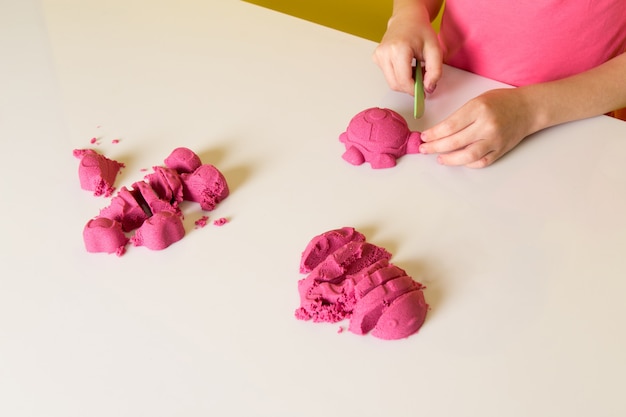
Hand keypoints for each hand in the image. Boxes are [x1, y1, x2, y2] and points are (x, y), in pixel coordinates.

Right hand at [372, 11, 441, 94]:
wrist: (407, 19)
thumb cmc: (420, 31)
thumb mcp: (435, 49)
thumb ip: (435, 71)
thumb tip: (428, 88)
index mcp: (398, 49)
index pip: (403, 81)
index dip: (414, 90)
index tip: (423, 92)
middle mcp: (385, 53)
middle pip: (396, 84)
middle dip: (410, 87)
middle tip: (422, 78)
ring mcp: (378, 55)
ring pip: (391, 82)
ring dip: (405, 81)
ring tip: (414, 69)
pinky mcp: (376, 58)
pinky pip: (388, 76)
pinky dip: (399, 76)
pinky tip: (406, 66)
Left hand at [419, 88, 533, 167]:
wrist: (528, 108)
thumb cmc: (501, 102)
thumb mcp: (477, 100)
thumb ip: (460, 116)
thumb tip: (438, 132)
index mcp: (478, 108)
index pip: (449, 125)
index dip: (433, 134)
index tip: (424, 137)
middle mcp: (487, 125)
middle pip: (454, 142)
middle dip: (435, 147)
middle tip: (424, 149)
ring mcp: (495, 139)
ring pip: (467, 156)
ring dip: (450, 159)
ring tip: (439, 158)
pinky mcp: (501, 150)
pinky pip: (481, 162)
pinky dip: (468, 163)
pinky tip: (459, 160)